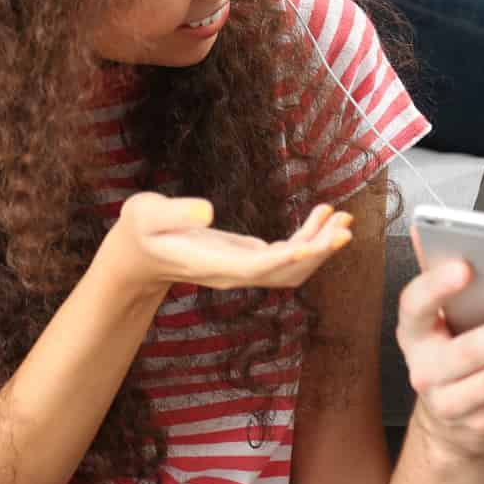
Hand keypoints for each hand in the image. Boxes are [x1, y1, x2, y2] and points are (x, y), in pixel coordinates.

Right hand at [102, 193, 352, 297]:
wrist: (139, 254)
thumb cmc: (140, 231)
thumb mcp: (145, 214)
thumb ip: (174, 212)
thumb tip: (207, 209)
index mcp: (213, 265)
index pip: (256, 268)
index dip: (286, 258)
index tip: (311, 245)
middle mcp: (236, 273)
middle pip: (285, 272)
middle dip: (318, 252)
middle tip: (345, 227)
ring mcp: (246, 268)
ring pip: (293, 266)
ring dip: (321, 245)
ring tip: (343, 218)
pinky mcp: (251, 258)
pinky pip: (289, 253)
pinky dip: (310, 236)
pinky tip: (323, 214)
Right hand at [396, 261, 483, 459]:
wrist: (450, 421)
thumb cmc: (455, 350)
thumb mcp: (443, 318)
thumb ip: (444, 279)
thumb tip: (426, 230)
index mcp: (413, 333)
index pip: (414, 305)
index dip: (436, 286)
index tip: (466, 266)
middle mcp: (423, 371)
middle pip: (470, 351)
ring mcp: (449, 405)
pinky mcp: (479, 428)